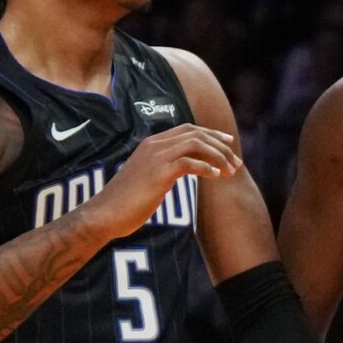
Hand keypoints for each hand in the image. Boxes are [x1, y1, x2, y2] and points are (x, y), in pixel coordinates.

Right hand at [88, 124, 242, 236]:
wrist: (105, 213)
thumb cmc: (128, 200)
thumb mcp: (149, 177)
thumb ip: (166, 168)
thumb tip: (187, 168)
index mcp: (151, 144)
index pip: (187, 129)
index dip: (211, 134)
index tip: (229, 142)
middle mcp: (153, 145)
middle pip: (195, 134)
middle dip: (220, 146)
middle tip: (237, 163)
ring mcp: (155, 158)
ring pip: (196, 145)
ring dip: (218, 157)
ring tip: (230, 172)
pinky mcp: (158, 173)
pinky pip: (189, 163)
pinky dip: (207, 168)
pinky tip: (217, 176)